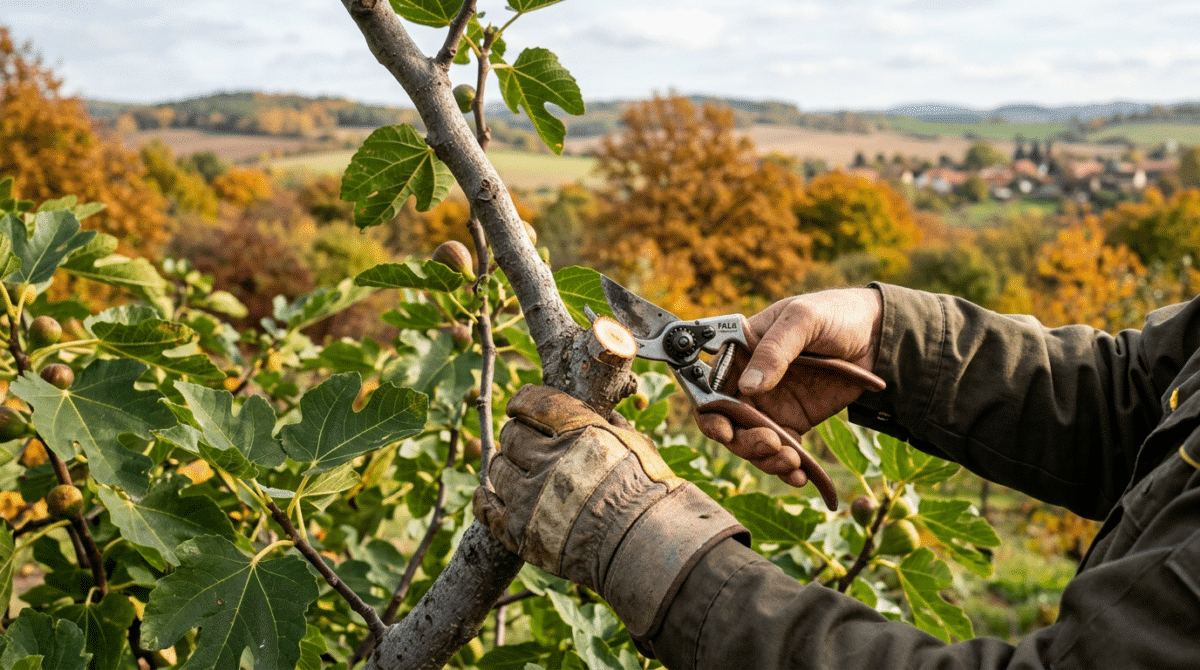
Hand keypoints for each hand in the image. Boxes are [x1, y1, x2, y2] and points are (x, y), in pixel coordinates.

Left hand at [474, 385, 746, 638]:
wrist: (645, 548)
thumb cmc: (650, 495)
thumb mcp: (637, 446)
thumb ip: (614, 427)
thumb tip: (607, 416)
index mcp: (578, 433)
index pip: (535, 403)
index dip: (523, 402)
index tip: (519, 406)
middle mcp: (549, 460)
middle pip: (512, 435)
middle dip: (516, 435)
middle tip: (522, 442)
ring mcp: (530, 498)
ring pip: (497, 467)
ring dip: (505, 464)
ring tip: (515, 470)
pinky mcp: (520, 532)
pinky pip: (486, 508)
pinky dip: (484, 498)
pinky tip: (486, 493)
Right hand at [696, 287, 883, 486]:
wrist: (876, 335)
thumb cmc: (833, 314)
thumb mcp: (802, 319)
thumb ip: (775, 349)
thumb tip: (748, 386)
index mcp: (740, 352)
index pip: (709, 386)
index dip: (709, 412)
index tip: (724, 430)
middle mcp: (747, 382)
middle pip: (727, 422)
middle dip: (742, 441)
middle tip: (770, 444)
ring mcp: (769, 405)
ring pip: (750, 442)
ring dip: (765, 458)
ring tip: (792, 461)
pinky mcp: (793, 422)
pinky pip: (781, 451)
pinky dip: (786, 468)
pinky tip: (800, 475)